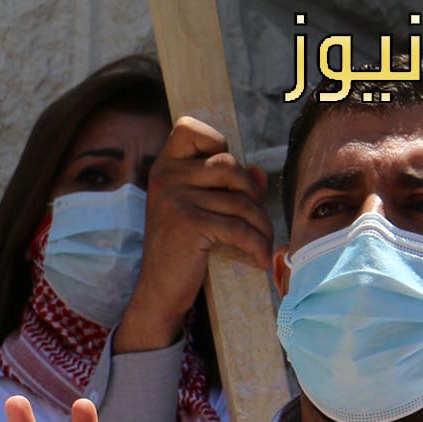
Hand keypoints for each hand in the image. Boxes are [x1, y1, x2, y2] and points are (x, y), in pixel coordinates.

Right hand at [116, 116, 274, 353]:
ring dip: (261, 225)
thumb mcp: (199, 211)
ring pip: (241, 200)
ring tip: (263, 243)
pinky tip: (260, 259)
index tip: (224, 174)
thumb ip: (226, 186)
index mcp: (163, 169)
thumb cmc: (181, 251)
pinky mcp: (189, 223)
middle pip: (229, 165)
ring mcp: (175, 199)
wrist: (159, 293)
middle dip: (253, 193)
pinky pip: (239, 228)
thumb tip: (258, 169)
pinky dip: (257, 246)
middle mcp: (165, 178)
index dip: (213, 141)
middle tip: (256, 220)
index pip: (188, 128)